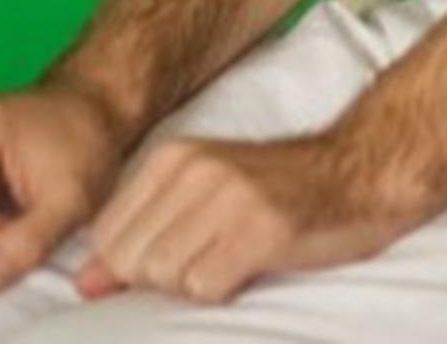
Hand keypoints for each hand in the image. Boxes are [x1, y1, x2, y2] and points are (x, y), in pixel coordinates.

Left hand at [73, 132, 415, 304]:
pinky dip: (224, 289)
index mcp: (174, 157)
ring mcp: (230, 199)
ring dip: (198, 283)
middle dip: (164, 279)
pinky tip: (251, 265)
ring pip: (168, 278)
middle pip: (135, 262)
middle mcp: (196, 171)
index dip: (133, 265)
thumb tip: (85, 284)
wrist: (360, 173)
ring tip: (233, 258)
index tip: (179, 255)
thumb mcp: (201, 195)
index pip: (108, 236)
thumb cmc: (276, 193)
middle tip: (209, 260)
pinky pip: (207, 288)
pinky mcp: (261, 230)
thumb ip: (140, 233)